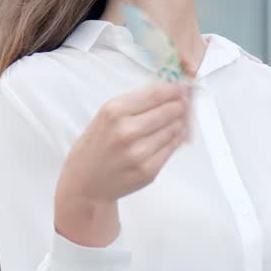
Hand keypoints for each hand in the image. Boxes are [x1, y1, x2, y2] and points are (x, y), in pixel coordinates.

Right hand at [53, 82, 190, 244]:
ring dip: (180, 122)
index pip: (155, 94)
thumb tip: (170, 91)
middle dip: (180, 105)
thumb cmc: (97, 145)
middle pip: (169, 110)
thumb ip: (136, 103)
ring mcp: (139, 153)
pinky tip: (174, 135)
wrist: (85, 182)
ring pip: (174, 129)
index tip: (182, 88)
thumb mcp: (106, 115)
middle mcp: (127, 131)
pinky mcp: (148, 170)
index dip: (174, 89)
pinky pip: (172, 148)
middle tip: (184, 103)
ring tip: (179, 119)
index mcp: (114, 111)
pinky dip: (176, 139)